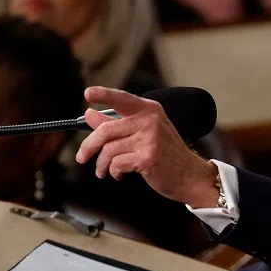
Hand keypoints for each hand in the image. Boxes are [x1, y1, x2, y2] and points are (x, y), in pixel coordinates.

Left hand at [75, 86, 219, 207]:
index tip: (88, 94)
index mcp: (149, 110)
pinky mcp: (147, 157)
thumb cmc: (166, 154)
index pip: (122, 99)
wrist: (189, 176)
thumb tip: (90, 114)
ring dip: (102, 164)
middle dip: (89, 146)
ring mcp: (150, 139)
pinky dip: (113, 171)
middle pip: (106, 130)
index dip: (103, 94)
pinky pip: (117, 164)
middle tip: (82, 157)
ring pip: (109, 150)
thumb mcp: (143, 133)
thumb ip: (116, 123)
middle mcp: (150, 121)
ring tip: (104, 171)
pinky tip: (119, 174)